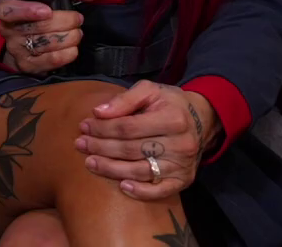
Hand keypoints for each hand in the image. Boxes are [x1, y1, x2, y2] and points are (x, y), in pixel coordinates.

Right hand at [0, 0, 101, 74]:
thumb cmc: (45, 11)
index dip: (26, 10)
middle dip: (64, 23)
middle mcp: (8, 29)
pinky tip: (73, 49)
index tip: (47, 11)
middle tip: (77, 19)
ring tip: (77, 33)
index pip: (8, 9)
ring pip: (45, 44)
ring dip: (68, 38)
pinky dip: (66, 54)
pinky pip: (49, 60)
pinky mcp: (27, 65)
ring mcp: (16, 48)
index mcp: (8, 8)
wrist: (32, 41)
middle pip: (36, 27)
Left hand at [76, 81, 220, 198]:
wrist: (201, 119)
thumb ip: (124, 99)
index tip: (84, 126)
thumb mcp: (150, 90)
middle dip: (102, 148)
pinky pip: (161, 190)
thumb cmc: (169, 103)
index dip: (103, 128)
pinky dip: (141, 192)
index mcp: (173, 118)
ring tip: (90, 163)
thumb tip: (98, 112)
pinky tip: (122, 186)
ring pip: (142, 171)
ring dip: (112, 169)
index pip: (129, 127)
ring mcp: (183, 164)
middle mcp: (181, 144)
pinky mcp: (184, 179)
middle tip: (80, 145)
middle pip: (132, 149)